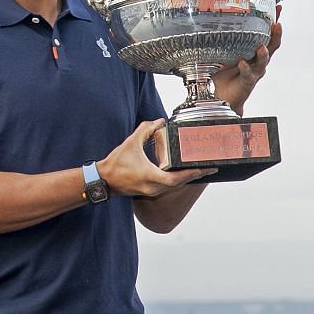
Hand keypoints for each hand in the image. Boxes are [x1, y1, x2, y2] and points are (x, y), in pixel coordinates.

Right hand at [98, 120, 213, 198]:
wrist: (104, 180)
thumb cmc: (115, 164)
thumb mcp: (131, 143)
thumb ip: (145, 130)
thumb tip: (159, 121)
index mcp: (150, 176)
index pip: (176, 178)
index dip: (192, 173)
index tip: (205, 168)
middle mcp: (154, 187)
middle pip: (181, 183)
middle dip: (195, 174)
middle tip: (210, 167)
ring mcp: (153, 191)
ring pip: (176, 186)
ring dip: (188, 178)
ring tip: (200, 169)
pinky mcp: (151, 192)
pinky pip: (169, 187)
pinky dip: (178, 179)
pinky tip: (184, 172)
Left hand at [213, 16, 282, 113]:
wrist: (220, 96)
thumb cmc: (221, 72)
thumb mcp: (220, 50)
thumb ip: (218, 37)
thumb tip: (206, 16)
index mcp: (252, 49)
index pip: (266, 33)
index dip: (273, 20)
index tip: (278, 8)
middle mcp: (256, 59)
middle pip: (271, 45)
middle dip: (275, 35)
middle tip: (277, 24)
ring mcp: (254, 71)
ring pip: (263, 61)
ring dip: (264, 54)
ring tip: (262, 47)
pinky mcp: (247, 82)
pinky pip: (249, 74)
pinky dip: (246, 68)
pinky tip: (242, 63)